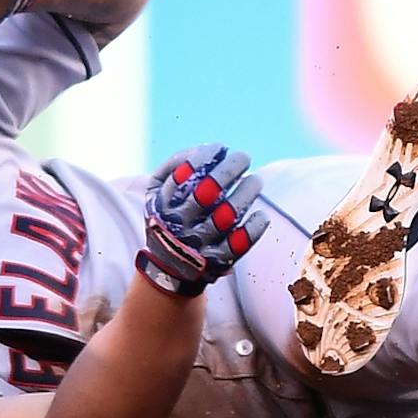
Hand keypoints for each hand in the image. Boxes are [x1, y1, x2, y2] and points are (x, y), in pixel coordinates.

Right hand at [137, 145, 267, 297]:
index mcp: (163, 205)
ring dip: (246, 193)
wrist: (167, 269)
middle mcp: (179, 225)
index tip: (220, 148)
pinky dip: (253, 229)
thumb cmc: (168, 217)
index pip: (182, 177)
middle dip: (229, 170)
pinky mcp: (217, 261)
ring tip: (255, 180)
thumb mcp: (156, 193)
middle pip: (207, 193)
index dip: (203, 157)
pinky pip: (238, 245)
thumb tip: (203, 149)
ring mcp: (198, 245)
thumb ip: (172, 167)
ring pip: (226, 216)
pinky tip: (261, 215)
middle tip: (244, 157)